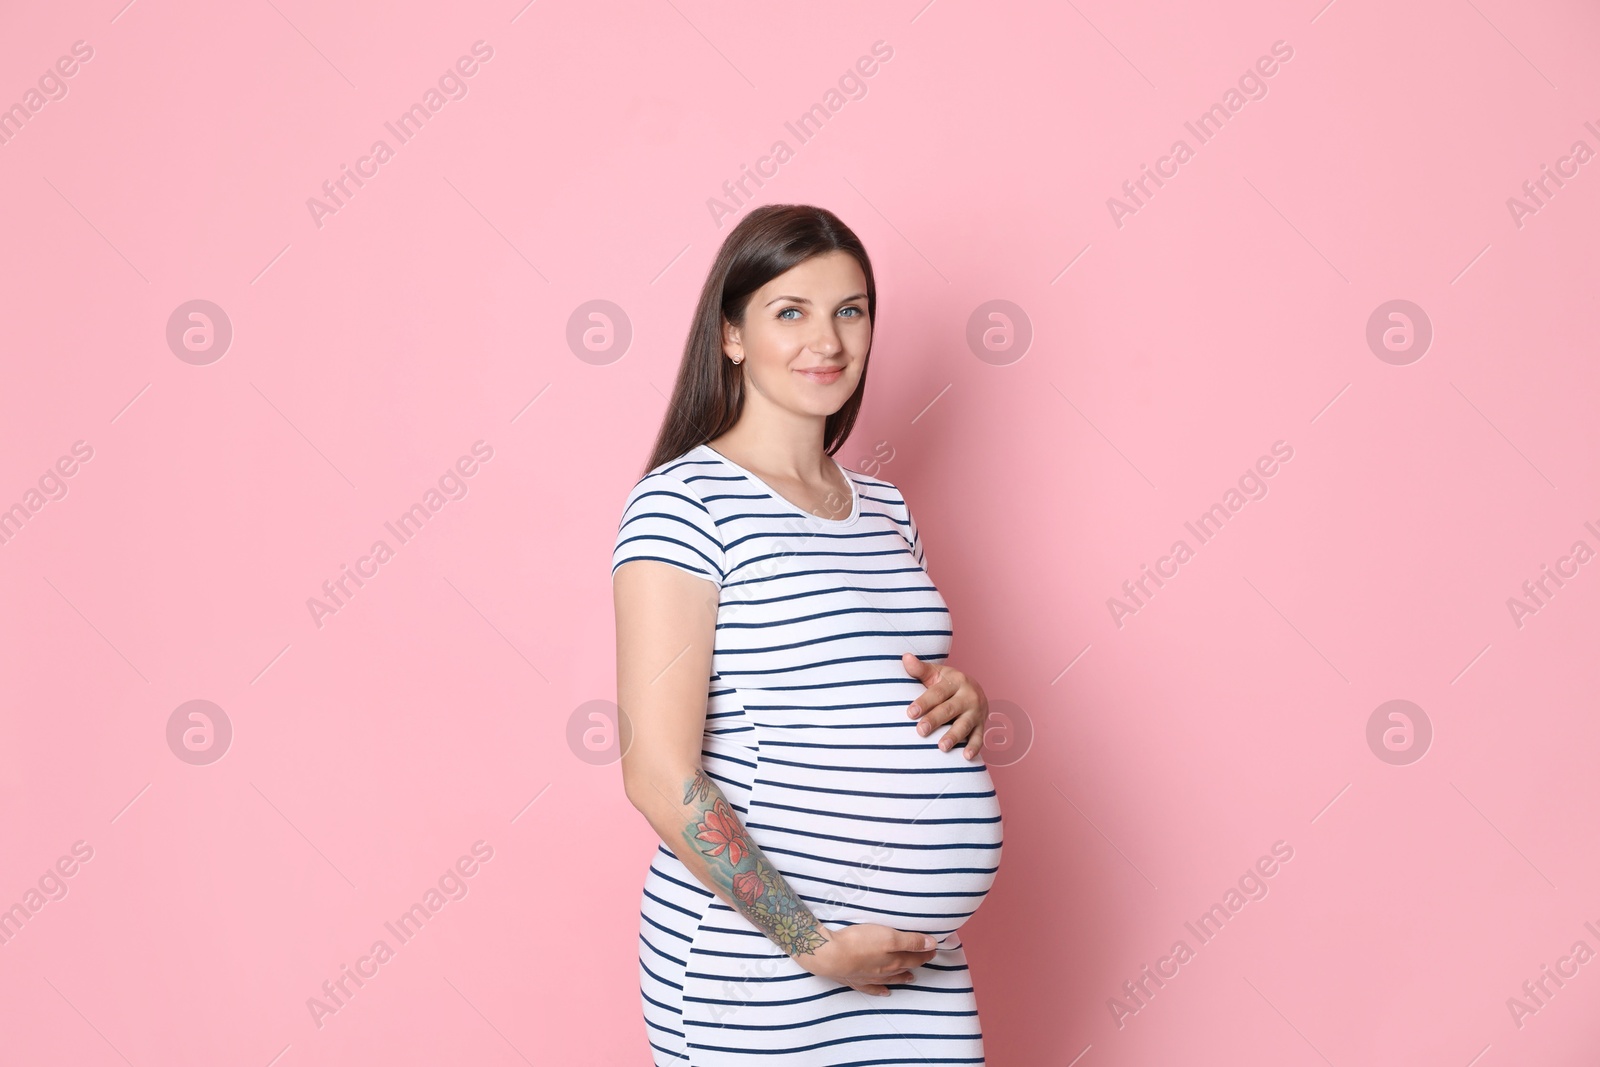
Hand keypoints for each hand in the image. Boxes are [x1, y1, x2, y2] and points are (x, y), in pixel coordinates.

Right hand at [794, 923, 938, 995]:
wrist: (830, 956)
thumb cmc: (860, 943)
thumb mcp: (889, 936)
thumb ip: (910, 941)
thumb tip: (932, 944)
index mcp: (894, 961)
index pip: (915, 957)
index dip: (925, 952)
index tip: (934, 949)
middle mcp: (885, 972)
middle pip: (904, 968)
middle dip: (916, 963)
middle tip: (925, 960)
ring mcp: (870, 978)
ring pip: (891, 979)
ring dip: (902, 977)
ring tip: (911, 978)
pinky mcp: (855, 979)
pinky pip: (872, 988)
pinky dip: (880, 990)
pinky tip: (885, 991)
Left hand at [902, 653, 988, 759]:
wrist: (975, 690)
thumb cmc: (947, 683)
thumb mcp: (936, 674)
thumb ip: (920, 669)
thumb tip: (905, 657)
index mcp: (955, 681)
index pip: (937, 693)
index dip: (924, 703)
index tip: (910, 713)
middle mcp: (968, 696)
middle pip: (950, 709)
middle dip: (935, 720)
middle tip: (921, 731)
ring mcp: (976, 711)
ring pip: (965, 724)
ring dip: (954, 736)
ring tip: (942, 747)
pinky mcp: (982, 725)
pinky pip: (979, 737)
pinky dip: (974, 747)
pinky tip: (966, 757)